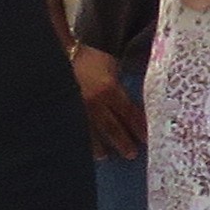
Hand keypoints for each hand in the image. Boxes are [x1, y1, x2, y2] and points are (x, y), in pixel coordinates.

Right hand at [71, 43, 144, 158]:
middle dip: (122, 142)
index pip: (129, 114)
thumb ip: (119, 86)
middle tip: (132, 154)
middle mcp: (94, 103)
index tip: (147, 139)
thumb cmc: (91, 58)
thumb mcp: (111, 67)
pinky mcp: (64, 110)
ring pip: (91, 132)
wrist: (61, 53)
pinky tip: (80, 148)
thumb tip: (130, 105)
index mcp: (109, 90)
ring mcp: (78, 108)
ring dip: (99, 146)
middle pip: (112, 128)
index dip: (139, 127)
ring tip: (105, 157)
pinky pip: (74, 127)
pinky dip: (79, 138)